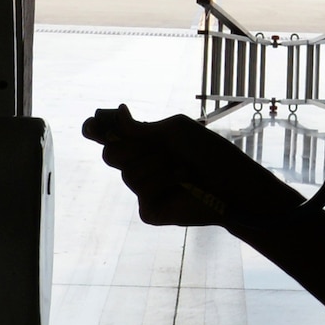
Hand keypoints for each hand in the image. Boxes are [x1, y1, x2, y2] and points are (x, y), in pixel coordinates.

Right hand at [82, 105, 300, 229]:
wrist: (231, 181)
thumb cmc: (208, 153)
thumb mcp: (175, 131)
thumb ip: (142, 128)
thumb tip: (117, 112)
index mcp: (144, 144)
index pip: (109, 136)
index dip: (96, 130)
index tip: (92, 127)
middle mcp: (140, 166)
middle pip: (111, 154)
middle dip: (133, 148)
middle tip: (161, 150)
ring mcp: (143, 190)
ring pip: (128, 174)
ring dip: (159, 166)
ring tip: (184, 169)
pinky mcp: (149, 211)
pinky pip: (142, 193)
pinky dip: (164, 184)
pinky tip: (183, 185)